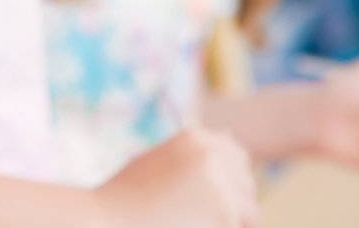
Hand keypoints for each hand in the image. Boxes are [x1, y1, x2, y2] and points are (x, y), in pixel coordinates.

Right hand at [95, 128, 257, 227]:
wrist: (109, 219)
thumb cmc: (125, 199)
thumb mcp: (156, 164)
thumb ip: (192, 157)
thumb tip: (230, 141)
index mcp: (194, 139)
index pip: (237, 156)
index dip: (230, 181)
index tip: (206, 198)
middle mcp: (211, 154)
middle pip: (248, 184)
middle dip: (235, 204)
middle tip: (199, 217)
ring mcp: (221, 182)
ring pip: (249, 212)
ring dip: (229, 223)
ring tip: (190, 223)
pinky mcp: (226, 211)